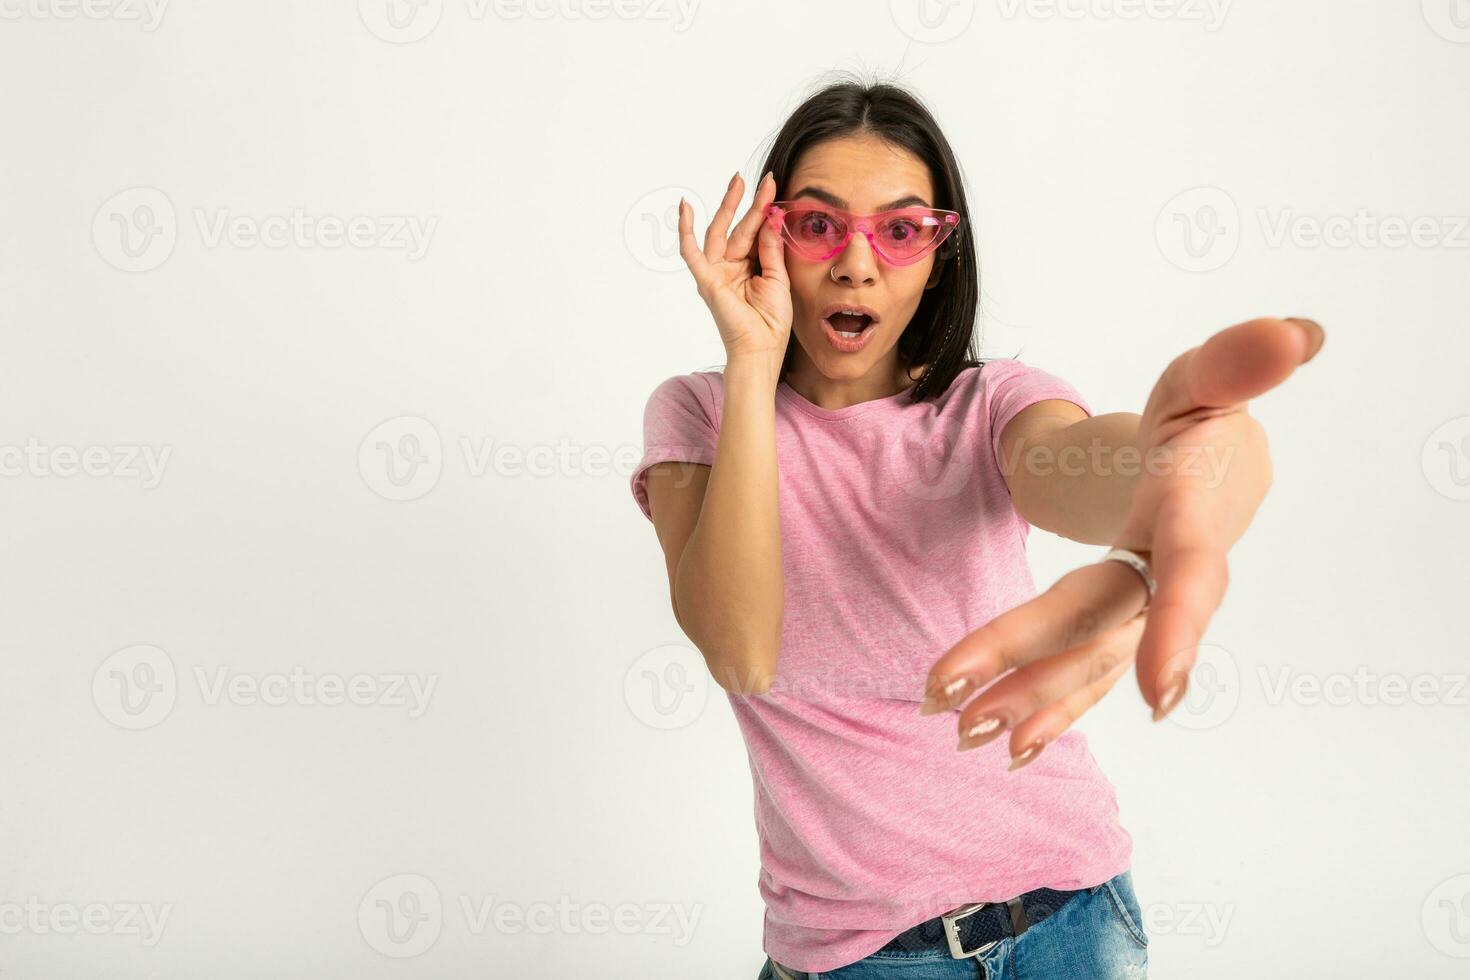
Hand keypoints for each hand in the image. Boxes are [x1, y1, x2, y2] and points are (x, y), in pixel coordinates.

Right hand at [676, 171, 792, 359]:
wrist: (762, 348)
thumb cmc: (772, 321)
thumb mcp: (778, 278)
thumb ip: (771, 247)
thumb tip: (771, 216)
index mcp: (749, 266)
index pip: (755, 232)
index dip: (764, 211)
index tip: (774, 189)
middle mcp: (730, 266)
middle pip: (738, 227)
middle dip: (748, 202)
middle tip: (760, 179)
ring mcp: (716, 272)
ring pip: (720, 232)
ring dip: (728, 206)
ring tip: (737, 182)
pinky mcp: (706, 280)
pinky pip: (691, 252)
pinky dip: (686, 231)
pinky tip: (685, 208)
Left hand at [916, 316, 1326, 767]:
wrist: (1206, 469)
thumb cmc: (1197, 420)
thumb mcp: (1202, 380)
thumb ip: (1234, 363)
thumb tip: (1293, 332)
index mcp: (1194, 515)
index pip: (1189, 574)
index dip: (1180, 627)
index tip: (1161, 693)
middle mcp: (1172, 578)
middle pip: (1104, 622)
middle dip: (1035, 665)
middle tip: (961, 707)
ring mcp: (1147, 610)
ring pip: (1089, 661)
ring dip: (1030, 700)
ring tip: (965, 733)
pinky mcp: (1121, 625)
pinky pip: (1087, 673)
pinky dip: (1051, 707)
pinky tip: (1008, 745)